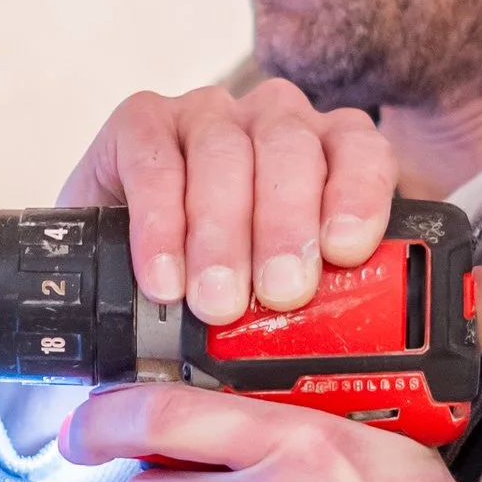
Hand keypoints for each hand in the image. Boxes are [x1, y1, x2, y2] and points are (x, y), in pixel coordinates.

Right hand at [60, 79, 396, 320]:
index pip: (360, 150)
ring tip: (216, 301)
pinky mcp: (141, 122)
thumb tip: (342, 365)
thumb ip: (313, 310)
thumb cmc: (216, 293)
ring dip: (222, 232)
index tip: (345, 251)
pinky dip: (158, 220)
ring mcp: (206, 115)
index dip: (357, 195)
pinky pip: (154, 158)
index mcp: (325, 152)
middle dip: (286, 227)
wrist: (122, 285)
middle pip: (291, 150)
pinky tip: (163, 275)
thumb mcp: (274, 301)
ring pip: (225, 150)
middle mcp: (272, 122)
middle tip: (279, 294)